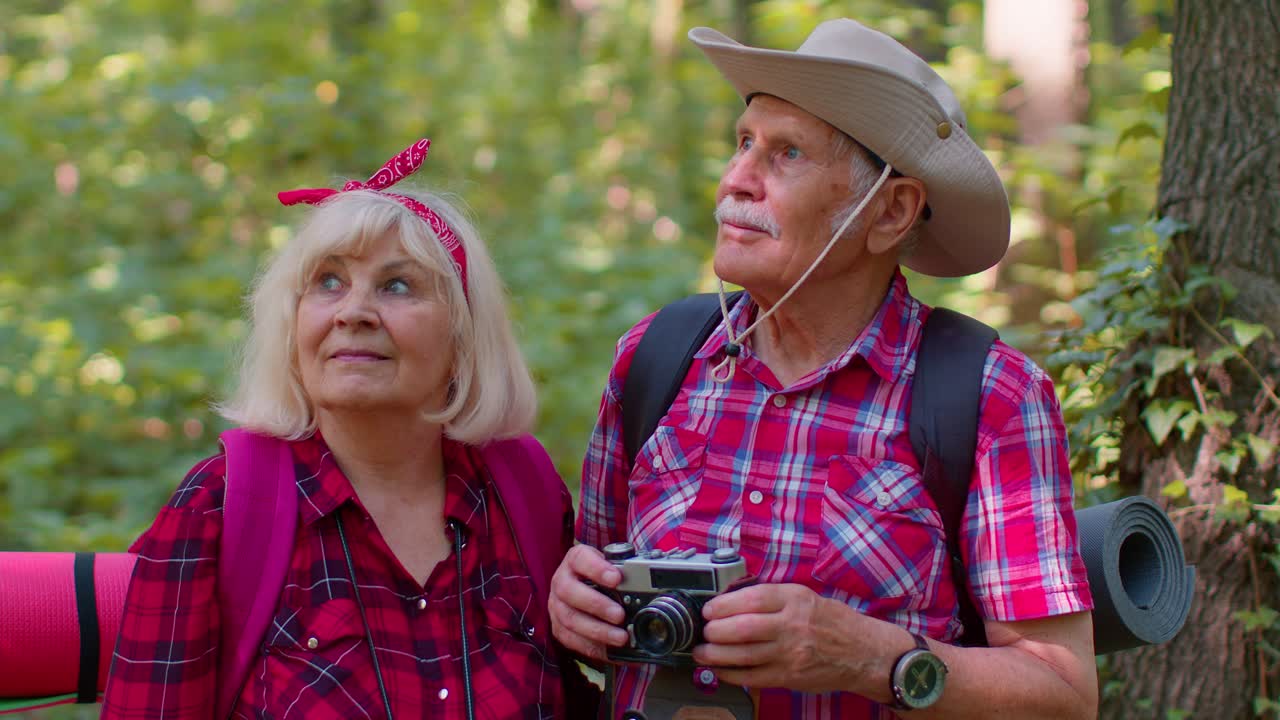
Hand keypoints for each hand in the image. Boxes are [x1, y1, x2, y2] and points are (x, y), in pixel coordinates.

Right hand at [548, 544, 629, 661]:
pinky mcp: (558, 627)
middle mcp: (561, 581)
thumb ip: (623, 570)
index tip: (617, 578)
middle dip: (597, 605)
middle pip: (569, 591)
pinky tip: (609, 649)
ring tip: (620, 637)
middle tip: (620, 614)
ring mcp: (556, 605)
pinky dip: (591, 646)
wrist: (581, 588)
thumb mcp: (609, 566)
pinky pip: (570, 639)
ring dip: (597, 630)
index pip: (580, 558)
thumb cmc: (600, 577)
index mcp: (574, 561)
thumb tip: (648, 579)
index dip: (597, 568)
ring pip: (570, 619)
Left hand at [693, 582, 864, 694]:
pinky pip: (752, 677)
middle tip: (704, 631)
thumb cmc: (833, 622)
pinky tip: (719, 670)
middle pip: (743, 628)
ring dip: (715, 655)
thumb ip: (772, 598)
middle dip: (715, 630)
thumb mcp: (805, 597)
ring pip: (743, 655)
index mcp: (795, 599)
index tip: (709, 608)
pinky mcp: (789, 677)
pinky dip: (730, 674)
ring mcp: (791, 654)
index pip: (752, 599)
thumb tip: (732, 602)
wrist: (863, 652)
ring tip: (702, 652)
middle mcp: (792, 626)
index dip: (724, 605)